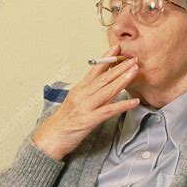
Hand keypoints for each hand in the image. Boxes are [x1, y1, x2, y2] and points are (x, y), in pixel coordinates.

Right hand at [31, 45, 139, 160]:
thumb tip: (108, 86)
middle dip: (120, 67)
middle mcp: (82, 95)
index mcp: (79, 89)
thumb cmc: (64, 122)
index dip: (106, 58)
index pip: (95, 70)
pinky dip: (122, 105)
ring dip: (122, 80)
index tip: (117, 48)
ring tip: (135, 71)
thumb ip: (92, 94)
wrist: (51, 137)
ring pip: (107, 90)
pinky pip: (109, 111)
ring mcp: (85, 107)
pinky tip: (134, 102)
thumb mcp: (77, 103)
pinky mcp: (89, 120)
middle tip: (133, 58)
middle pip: (104, 78)